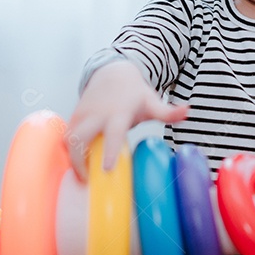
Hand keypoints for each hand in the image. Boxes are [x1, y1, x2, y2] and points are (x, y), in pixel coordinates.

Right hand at [66, 61, 189, 178]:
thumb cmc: (135, 93)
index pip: (112, 134)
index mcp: (117, 114)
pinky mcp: (73, 118)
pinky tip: (78, 165)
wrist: (112, 73)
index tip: (106, 169)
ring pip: (69, 139)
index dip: (109, 151)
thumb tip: (188, 111)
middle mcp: (96, 115)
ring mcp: (82, 116)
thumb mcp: (152, 101)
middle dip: (80, 161)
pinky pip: (66, 137)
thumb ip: (168, 112)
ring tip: (82, 176)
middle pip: (80, 140)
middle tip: (87, 180)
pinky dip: (69, 151)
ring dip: (72, 158)